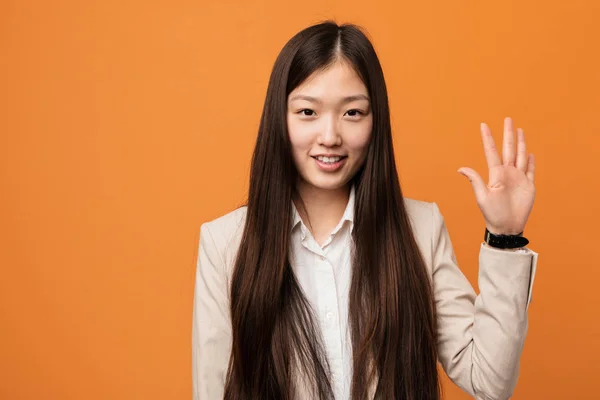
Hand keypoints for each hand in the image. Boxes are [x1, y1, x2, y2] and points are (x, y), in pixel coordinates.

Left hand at [458, 117, 535, 234]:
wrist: (506, 227)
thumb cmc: (492, 214)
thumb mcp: (482, 196)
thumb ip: (475, 180)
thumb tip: (460, 168)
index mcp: (496, 174)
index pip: (491, 152)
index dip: (488, 138)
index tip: (483, 125)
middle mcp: (507, 173)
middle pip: (509, 149)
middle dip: (508, 134)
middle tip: (508, 119)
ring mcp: (518, 179)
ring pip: (521, 156)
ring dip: (520, 143)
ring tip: (519, 130)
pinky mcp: (528, 186)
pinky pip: (530, 171)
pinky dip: (531, 162)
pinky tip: (529, 153)